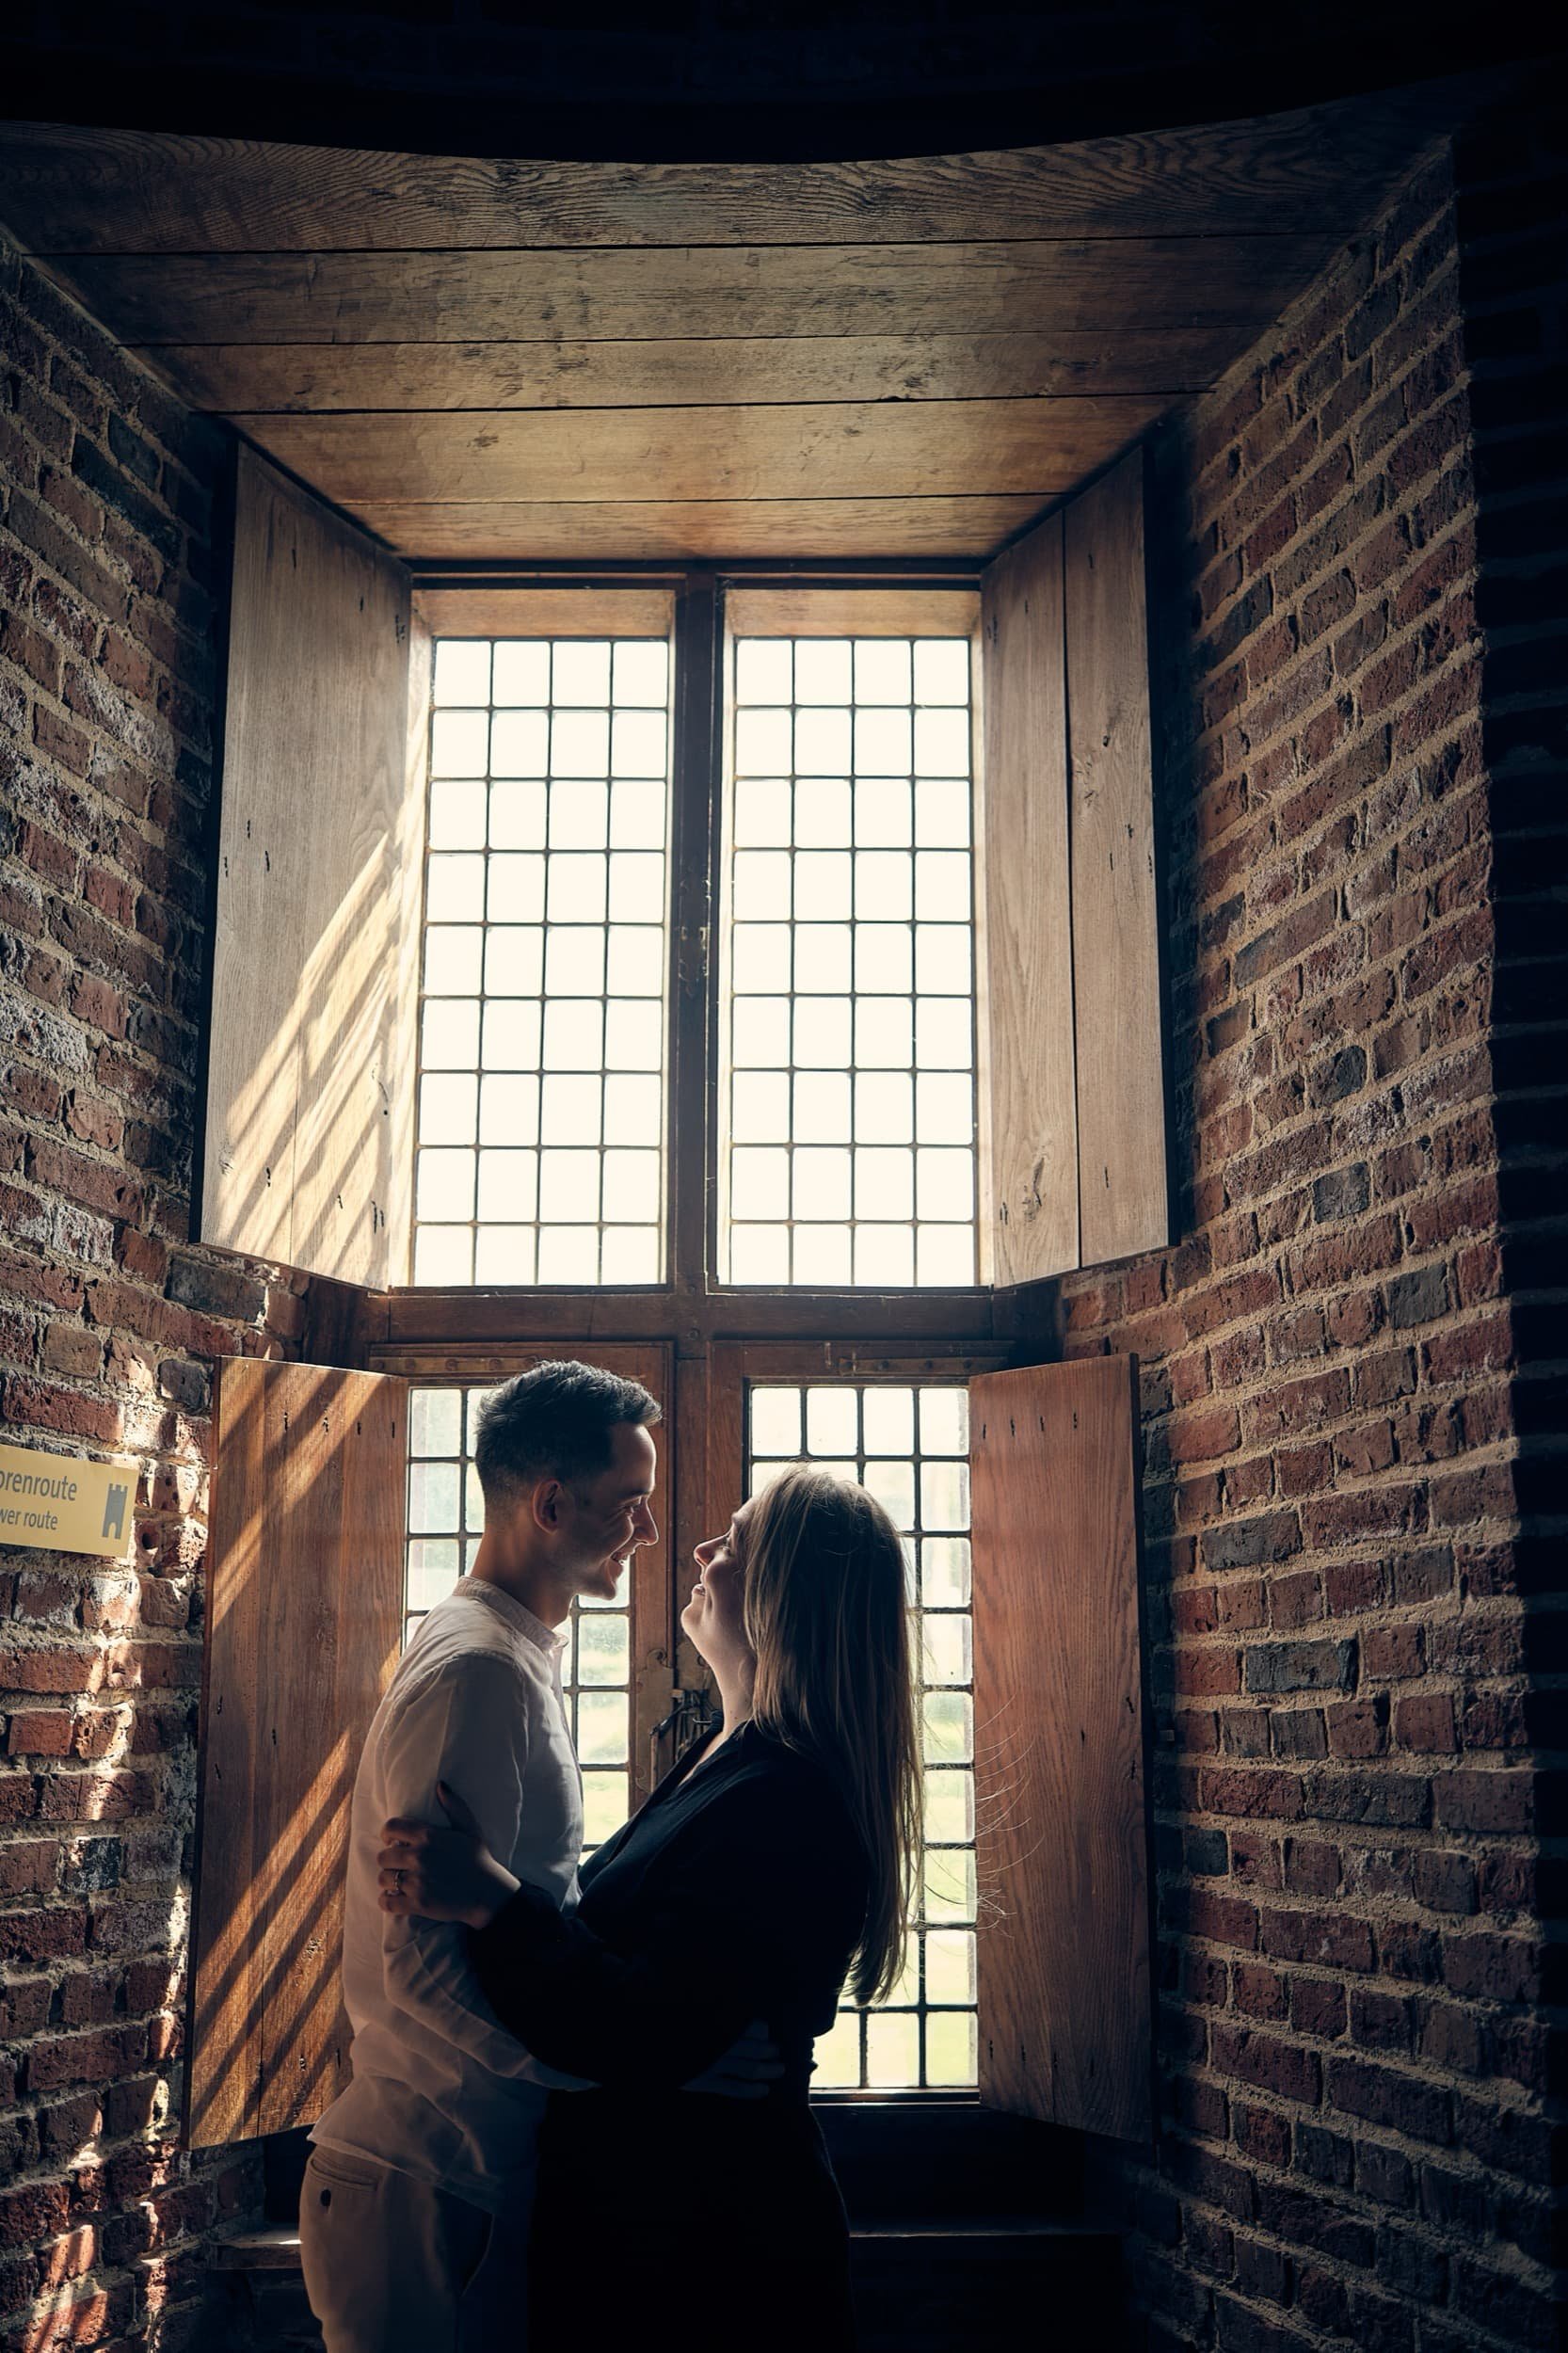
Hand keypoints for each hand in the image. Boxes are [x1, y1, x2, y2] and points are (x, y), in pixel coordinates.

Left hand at [378, 1781, 520, 1929]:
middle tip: (398, 1864)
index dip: (387, 1833)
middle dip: (388, 1860)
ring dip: (389, 1881)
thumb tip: (440, 1785)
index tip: (391, 1840)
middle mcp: (419, 1857)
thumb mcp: (470, 1828)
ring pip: (383, 1879)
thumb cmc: (480, 1860)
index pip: (391, 1827)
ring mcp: (417, 1882)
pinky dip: (387, 1901)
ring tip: (398, 1882)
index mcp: (428, 1836)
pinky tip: (395, 1899)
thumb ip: (454, 1805)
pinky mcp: (417, 1904)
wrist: (489, 1894)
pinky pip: (387, 1902)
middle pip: (383, 1856)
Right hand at [681, 2019, 783, 2100]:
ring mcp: (715, 2064)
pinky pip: (734, 2088)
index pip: (753, 2027)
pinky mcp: (706, 2082)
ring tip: (779, 2071)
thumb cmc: (672, 2026)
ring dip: (769, 2071)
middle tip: (778, 2054)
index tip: (767, 2035)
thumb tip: (740, 2018)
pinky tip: (763, 2091)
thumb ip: (718, 2014)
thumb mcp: (697, 2013)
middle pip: (757, 2049)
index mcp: (721, 2023)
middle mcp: (722, 2043)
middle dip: (772, 2052)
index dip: (763, 2032)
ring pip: (750, 2069)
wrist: (647, 2047)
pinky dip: (751, 2091)